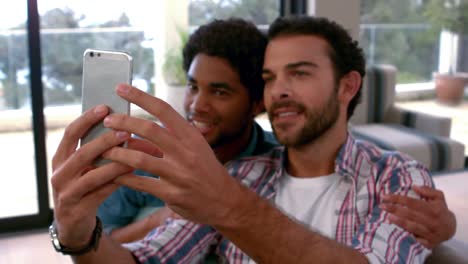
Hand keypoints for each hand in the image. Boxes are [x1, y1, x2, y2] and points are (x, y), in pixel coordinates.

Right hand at [51, 105, 132, 247]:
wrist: (73, 224)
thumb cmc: (85, 187)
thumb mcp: (85, 168)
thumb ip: (98, 150)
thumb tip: (126, 127)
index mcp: (60, 157)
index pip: (71, 133)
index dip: (87, 119)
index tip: (105, 107)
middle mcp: (59, 173)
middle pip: (82, 153)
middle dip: (105, 141)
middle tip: (126, 132)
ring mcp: (67, 193)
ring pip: (92, 175)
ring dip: (115, 164)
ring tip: (134, 155)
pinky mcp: (78, 209)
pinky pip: (101, 193)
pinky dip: (118, 182)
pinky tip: (134, 174)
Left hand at [102, 84, 247, 226]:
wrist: (224, 200)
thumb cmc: (205, 170)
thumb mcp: (194, 148)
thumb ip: (167, 139)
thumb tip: (132, 134)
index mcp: (191, 136)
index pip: (163, 109)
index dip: (140, 97)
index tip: (121, 88)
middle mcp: (185, 152)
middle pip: (148, 130)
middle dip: (123, 122)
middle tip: (107, 120)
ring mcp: (178, 173)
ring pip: (139, 159)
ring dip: (117, 153)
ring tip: (103, 150)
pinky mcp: (171, 194)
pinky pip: (140, 184)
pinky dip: (124, 179)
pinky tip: (112, 175)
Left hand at [380, 186, 455, 247]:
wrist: (450, 229)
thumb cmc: (440, 210)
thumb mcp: (439, 197)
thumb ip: (428, 190)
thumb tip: (414, 186)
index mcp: (433, 209)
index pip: (411, 202)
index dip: (397, 199)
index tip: (385, 196)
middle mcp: (432, 221)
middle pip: (409, 214)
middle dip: (394, 209)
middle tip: (381, 206)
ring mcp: (430, 233)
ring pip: (412, 227)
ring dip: (398, 222)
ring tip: (387, 217)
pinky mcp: (429, 243)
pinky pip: (416, 239)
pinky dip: (406, 236)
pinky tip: (396, 232)